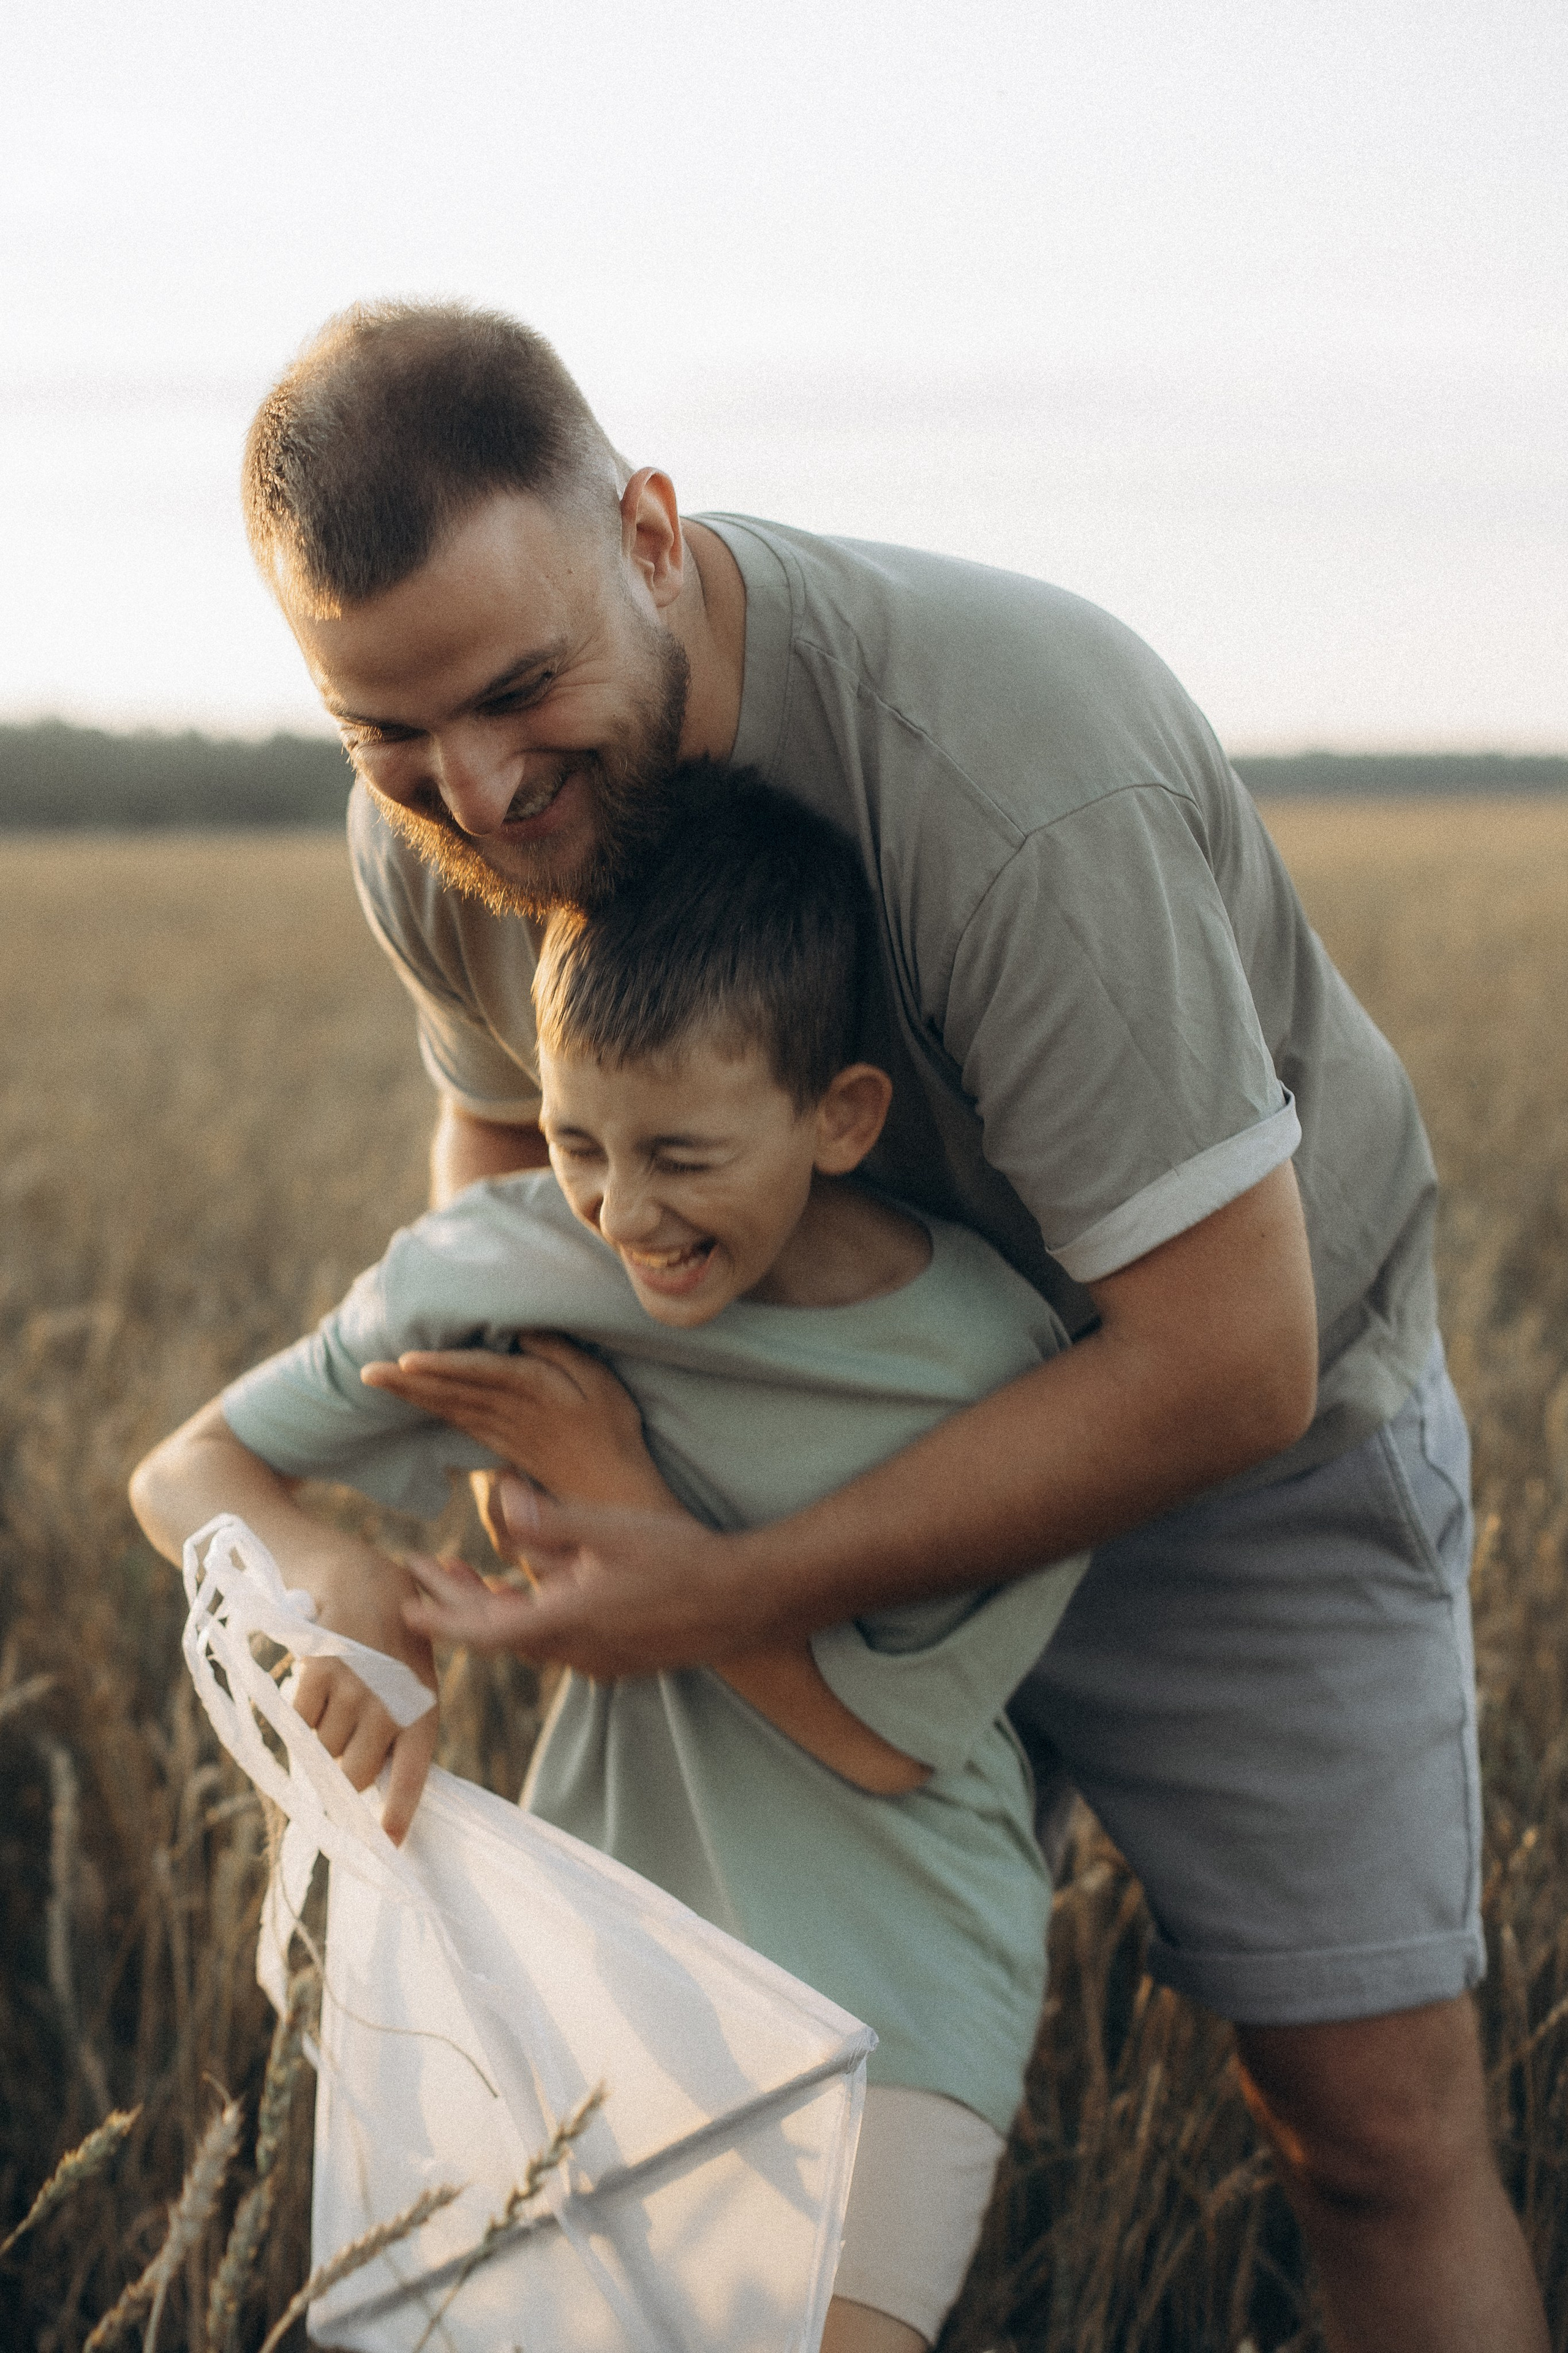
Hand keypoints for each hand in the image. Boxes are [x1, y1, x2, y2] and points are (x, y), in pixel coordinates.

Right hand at [292, 1558, 438, 1844]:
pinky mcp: (320, 1673)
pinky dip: (300, 1712)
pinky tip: (314, 1684)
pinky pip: (299, 1720)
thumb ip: (397, 1728)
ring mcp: (355, 1690)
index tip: (388, 1843)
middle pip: (352, 1775)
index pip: (412, 1774)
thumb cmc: (392, 1636)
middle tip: (340, 1750)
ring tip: (336, 1698)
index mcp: (423, 1708)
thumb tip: (369, 1784)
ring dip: (321, 1735)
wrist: (362, 1577)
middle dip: (342, 1772)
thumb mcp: (412, 1680)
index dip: (398, 1811)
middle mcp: (391, 1704)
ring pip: (322, 1749)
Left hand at [361, 1336, 672, 1524]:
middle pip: (450, 1392)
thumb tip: (523, 1332)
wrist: (610, 1489)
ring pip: (448, 1408)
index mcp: (534, 1390)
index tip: (404, 1361)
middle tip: (365, 1372)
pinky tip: (414, 1401)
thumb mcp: (600, 1383)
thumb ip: (561, 1354)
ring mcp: (503, 1431)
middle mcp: (510, 1412)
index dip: (442, 1367)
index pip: (479, 1374)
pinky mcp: (502, 1446)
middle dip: (407, 1382)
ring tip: (377, 1382)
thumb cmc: (612, 1429)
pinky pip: (459, 1424)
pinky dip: (432, 1411)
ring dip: (410, 1396)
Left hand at [402, 1517, 929, 1792]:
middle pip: (496, 1635)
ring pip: (526, 1639)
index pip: (480, 1630)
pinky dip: (528, 1616)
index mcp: (564, 1621)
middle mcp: (574, 1651)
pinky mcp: (619, 1657)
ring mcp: (598, 1659)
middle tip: (423, 1569)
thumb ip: (549, 1520)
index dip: (438, 1616)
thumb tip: (497, 1498)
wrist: (745, 1600)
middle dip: (455, 1604)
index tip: (403, 1600)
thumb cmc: (681, 1557)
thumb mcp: (611, 1527)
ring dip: (491, 1610)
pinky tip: (528, 1589)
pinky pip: (556, 1641)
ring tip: (466, 1575)